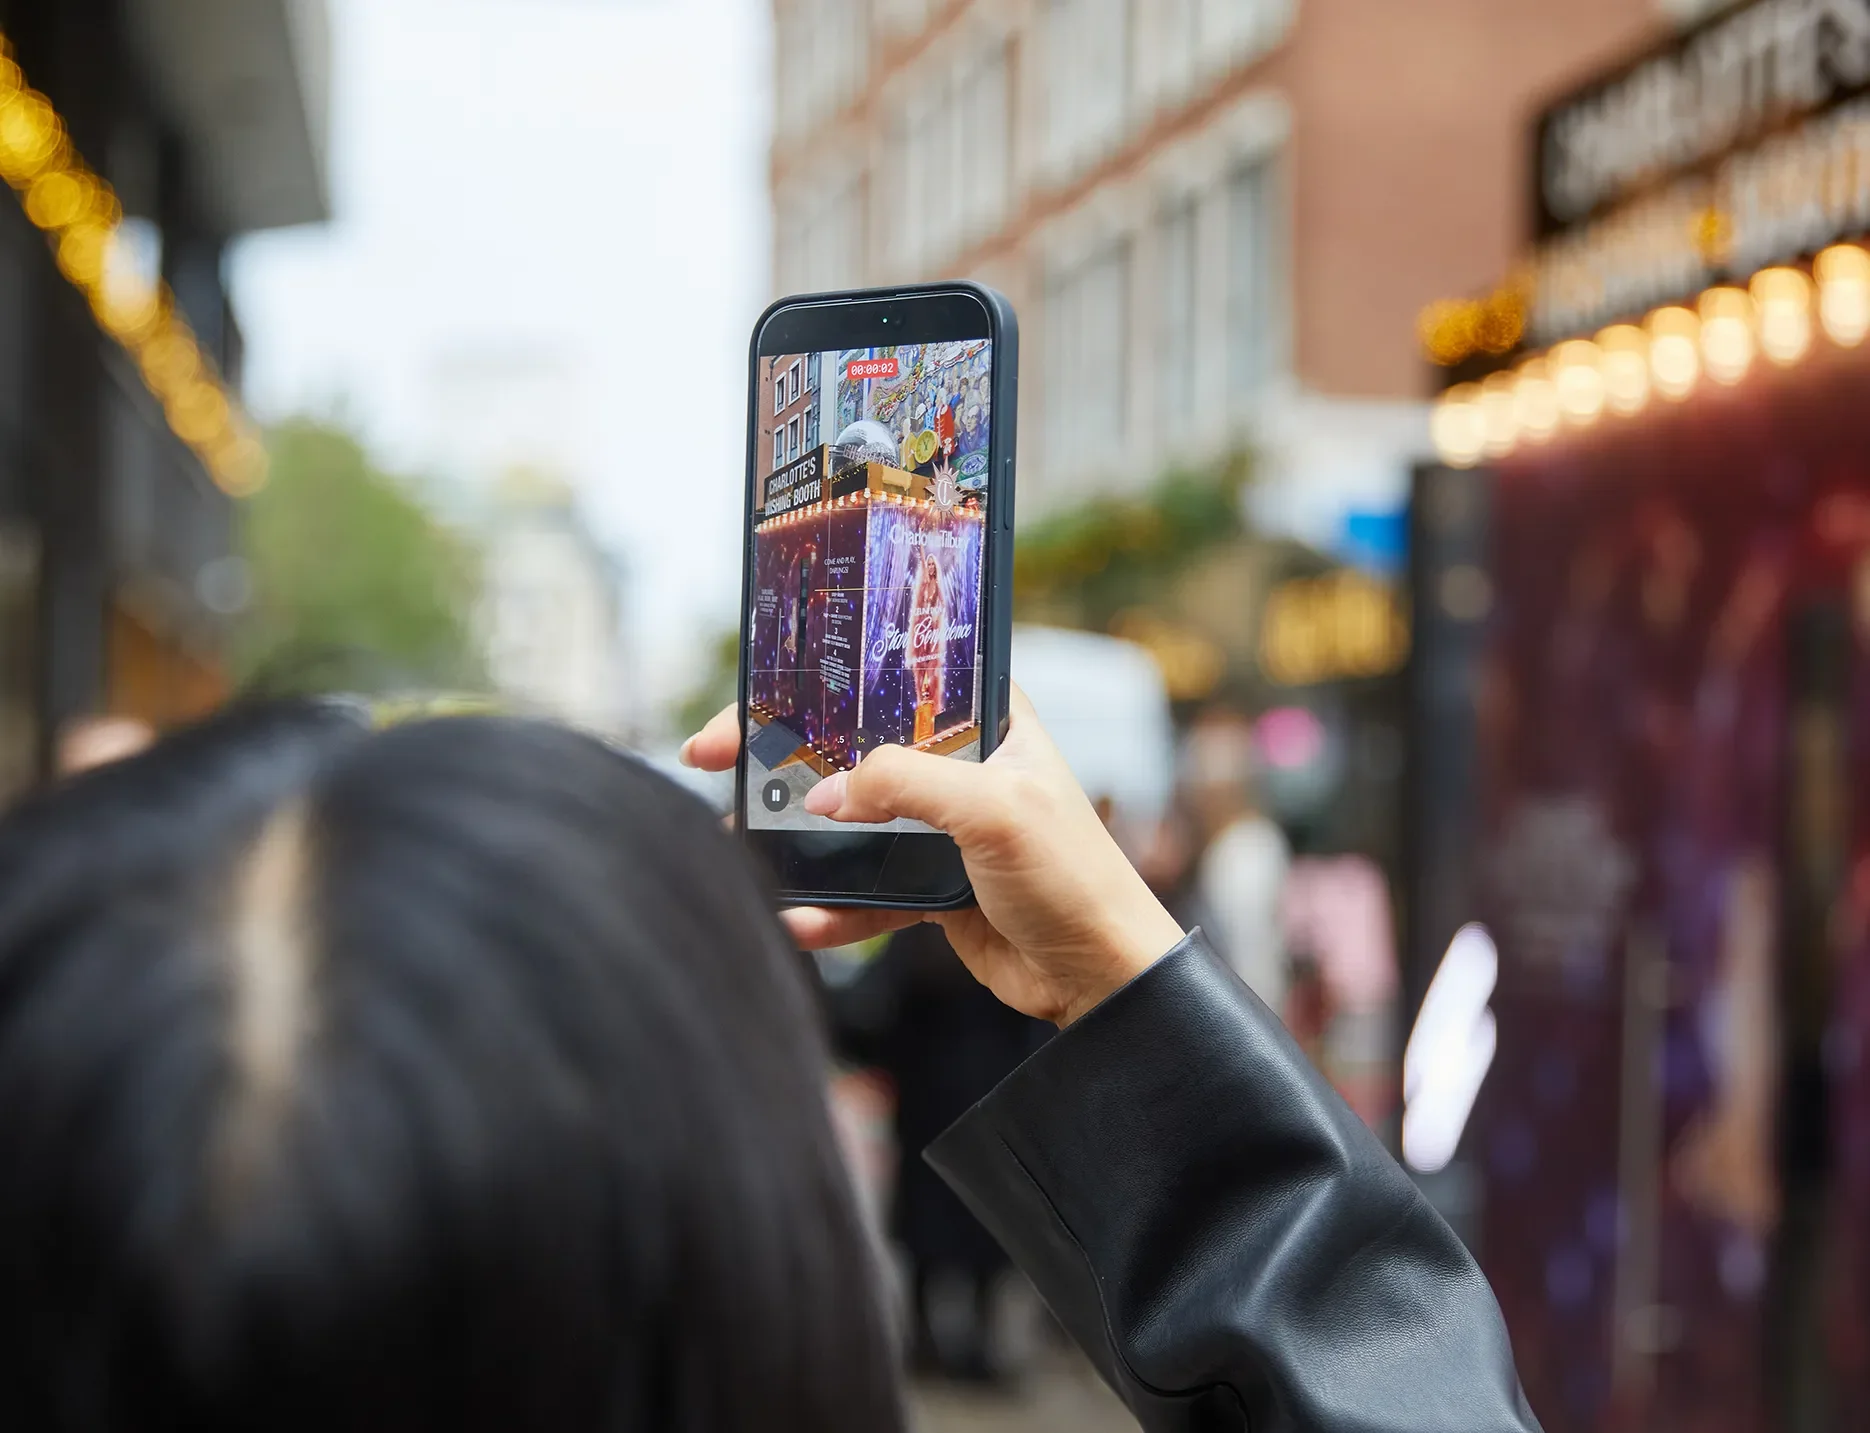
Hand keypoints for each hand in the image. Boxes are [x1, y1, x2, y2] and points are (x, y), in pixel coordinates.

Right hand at [681, 690, 1183, 1024]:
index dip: (817, 681)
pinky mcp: (930, 885)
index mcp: (986, 720)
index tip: (752, 698)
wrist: (1102, 977)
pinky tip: (798, 919)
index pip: (888, 678)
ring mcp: (940, 825)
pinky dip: (827, 906)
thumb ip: (906, 787)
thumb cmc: (1075, 877)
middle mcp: (960, 764)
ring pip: (847, 820)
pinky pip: (861, 888)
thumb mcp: (994, 811)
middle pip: (851, 746)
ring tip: (740, 851)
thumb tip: (826, 795)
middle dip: (781, 757)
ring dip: (795, 837)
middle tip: (712, 761)